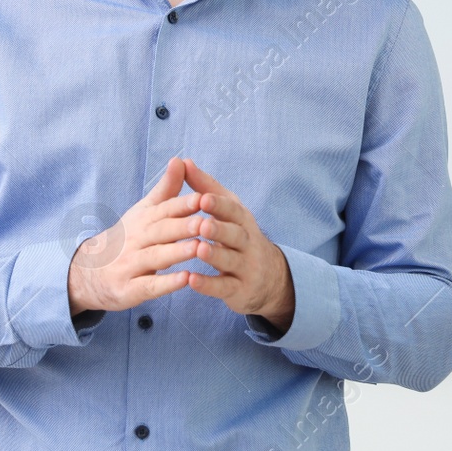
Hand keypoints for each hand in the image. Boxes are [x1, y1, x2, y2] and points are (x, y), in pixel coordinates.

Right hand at [67, 157, 204, 315]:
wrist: (89, 272)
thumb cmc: (128, 238)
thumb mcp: (144, 212)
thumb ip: (166, 190)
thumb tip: (180, 160)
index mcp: (143, 219)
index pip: (165, 209)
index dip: (184, 204)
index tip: (204, 198)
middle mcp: (136, 239)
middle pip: (161, 231)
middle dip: (183, 226)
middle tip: (206, 222)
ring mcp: (131, 264)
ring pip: (156, 257)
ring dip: (177, 252)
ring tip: (199, 247)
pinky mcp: (129, 289)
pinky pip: (149, 285)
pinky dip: (166, 283)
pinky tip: (186, 279)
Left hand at [181, 159, 294, 331]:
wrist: (267, 278)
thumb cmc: (238, 237)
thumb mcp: (227, 211)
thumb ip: (205, 187)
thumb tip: (183, 161)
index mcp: (242, 220)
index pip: (233, 210)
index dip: (219, 205)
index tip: (202, 198)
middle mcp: (248, 242)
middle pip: (235, 234)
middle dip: (220, 228)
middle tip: (202, 224)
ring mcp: (245, 267)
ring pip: (231, 260)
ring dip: (215, 255)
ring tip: (198, 249)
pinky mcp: (239, 289)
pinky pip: (224, 287)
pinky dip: (209, 284)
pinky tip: (192, 280)